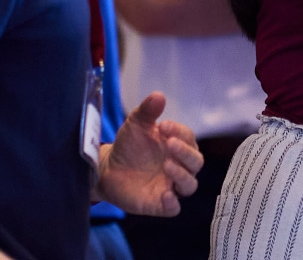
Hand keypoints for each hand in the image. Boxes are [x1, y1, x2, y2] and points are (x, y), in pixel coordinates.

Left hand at [97, 93, 205, 215]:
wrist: (107, 169)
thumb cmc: (129, 145)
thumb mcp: (135, 124)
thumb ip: (147, 111)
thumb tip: (159, 95)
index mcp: (179, 146)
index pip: (189, 138)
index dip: (180, 132)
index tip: (162, 126)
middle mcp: (180, 166)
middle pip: (196, 162)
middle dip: (185, 152)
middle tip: (169, 143)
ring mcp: (172, 186)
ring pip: (190, 184)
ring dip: (182, 175)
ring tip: (167, 165)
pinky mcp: (160, 204)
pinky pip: (174, 208)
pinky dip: (173, 203)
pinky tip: (166, 195)